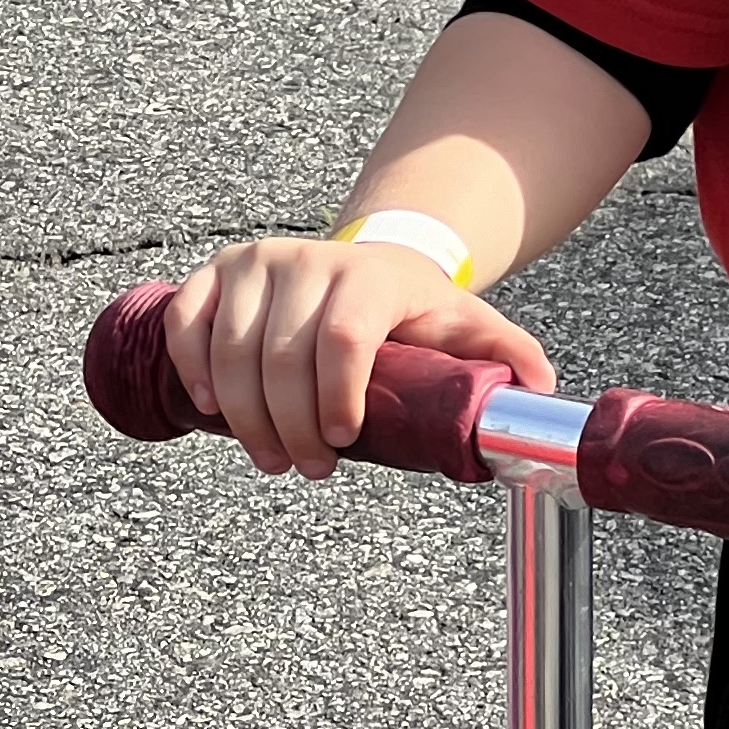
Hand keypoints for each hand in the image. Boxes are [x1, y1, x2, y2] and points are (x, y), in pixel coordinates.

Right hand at [163, 232, 555, 481]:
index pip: (344, 339)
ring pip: (232, 350)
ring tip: (271, 457)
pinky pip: (188, 323)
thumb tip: (541, 392)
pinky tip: (216, 410)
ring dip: (245, 416)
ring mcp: (256, 264)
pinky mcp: (215, 273)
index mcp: (370, 276)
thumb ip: (507, 355)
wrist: (368, 260)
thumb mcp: (466, 326)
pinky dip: (193, 370)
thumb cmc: (414, 307)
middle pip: (282, 357)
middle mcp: (307, 261)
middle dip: (290, 427)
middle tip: (308, 468)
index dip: (337, 396)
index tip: (345, 441)